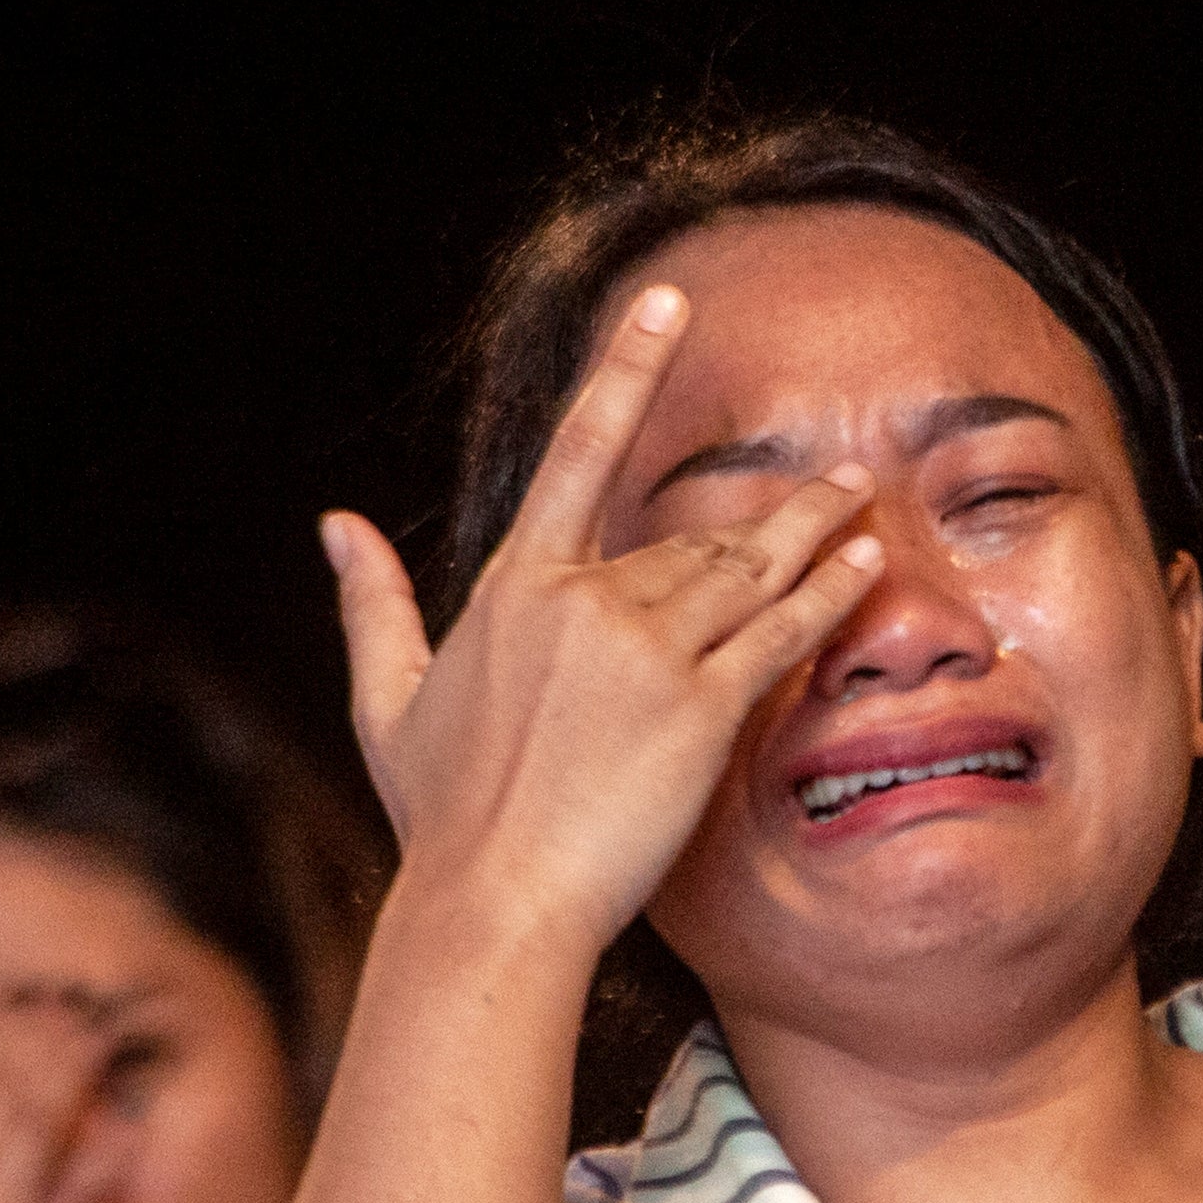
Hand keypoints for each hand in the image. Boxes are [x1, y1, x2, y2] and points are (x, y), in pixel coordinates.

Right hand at [323, 283, 884, 957]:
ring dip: (813, 531)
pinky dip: (829, 594)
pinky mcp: (700, 709)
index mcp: (515, 589)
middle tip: (834, 480)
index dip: (629, 371)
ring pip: (745, 571)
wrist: (495, 900)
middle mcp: (584, 602)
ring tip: (860, 495)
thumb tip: (335, 526)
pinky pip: (780, 634)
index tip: (669, 303)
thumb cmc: (441, 816)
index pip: (580, 453)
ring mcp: (646, 652)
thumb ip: (372, 603)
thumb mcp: (387, 700)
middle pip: (690, 538)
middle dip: (764, 516)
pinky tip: (866, 563)